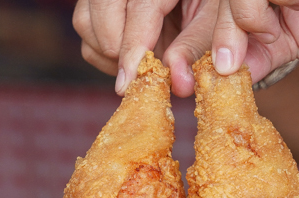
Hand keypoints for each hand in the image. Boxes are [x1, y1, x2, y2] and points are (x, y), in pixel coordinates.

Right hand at [73, 0, 218, 96]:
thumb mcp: (214, 14)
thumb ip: (196, 45)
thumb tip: (178, 85)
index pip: (138, 12)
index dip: (132, 52)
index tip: (127, 84)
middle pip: (98, 17)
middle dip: (116, 52)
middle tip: (141, 69)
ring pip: (84, 23)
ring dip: (106, 53)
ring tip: (139, 59)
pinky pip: (84, 25)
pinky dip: (101, 47)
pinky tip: (128, 51)